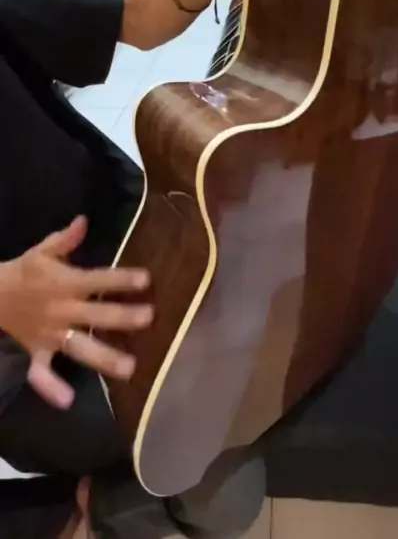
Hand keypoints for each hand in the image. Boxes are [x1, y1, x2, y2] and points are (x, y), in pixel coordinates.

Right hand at [0, 217, 152, 408]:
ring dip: (103, 357)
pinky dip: (50, 387)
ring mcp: (50, 335)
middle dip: (122, 317)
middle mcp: (62, 310)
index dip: (121, 280)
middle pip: (96, 315)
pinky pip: (41, 373)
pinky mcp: (37, 353)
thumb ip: (65, 239)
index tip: (146, 280)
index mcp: (66, 283)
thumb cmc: (24, 272)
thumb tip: (83, 220)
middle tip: (149, 318)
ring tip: (129, 368)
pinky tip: (67, 401)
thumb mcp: (42, 251)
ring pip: (80, 347)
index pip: (98, 280)